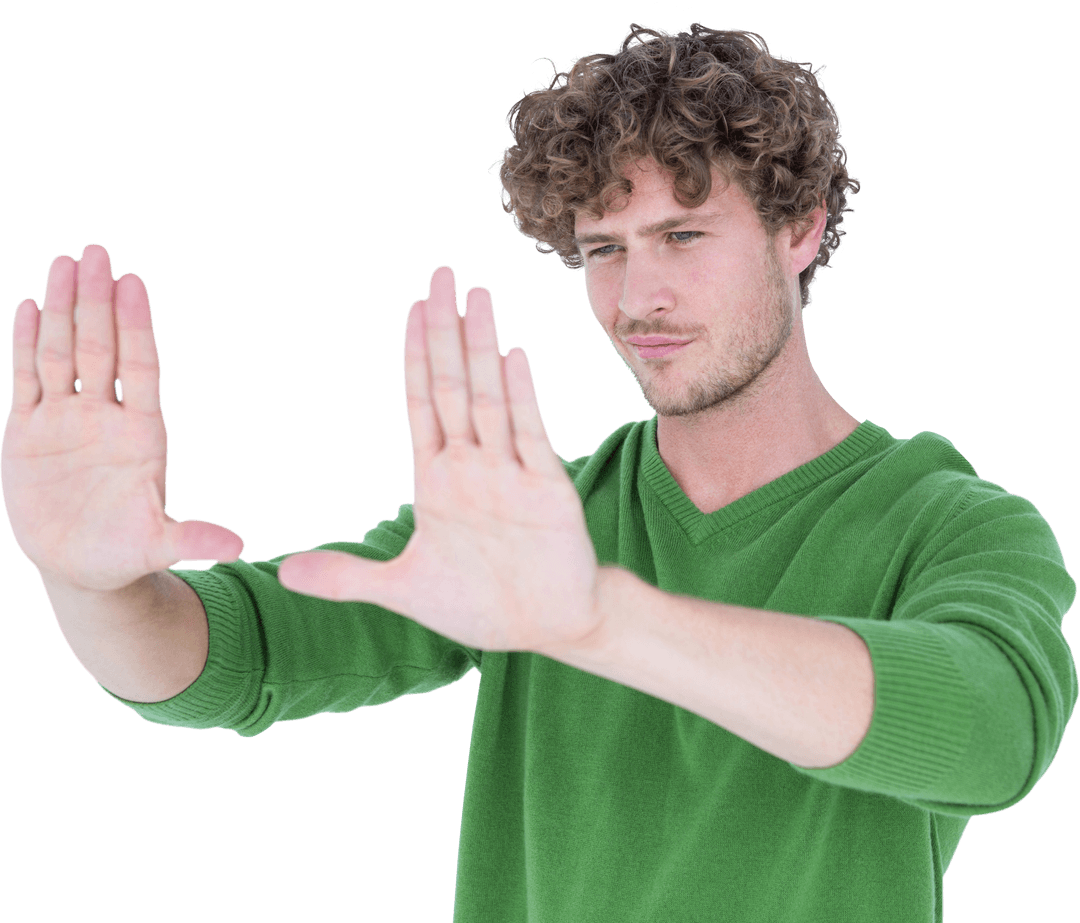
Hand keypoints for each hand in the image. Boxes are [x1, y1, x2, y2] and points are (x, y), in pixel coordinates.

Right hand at [1, 243, 243, 592]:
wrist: (79, 565)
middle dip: (96, 301)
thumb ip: (192, 538)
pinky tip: (29, 306)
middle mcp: (105, 416)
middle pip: (99, 347)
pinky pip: (26, 379)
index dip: (135, 326)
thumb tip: (239, 546)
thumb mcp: (157, 546)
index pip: (139, 366)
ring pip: (61, 353)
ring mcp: (66, 420)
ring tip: (64, 263)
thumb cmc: (125, 552)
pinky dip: (25, 343)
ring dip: (61, 310)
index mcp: (142, 433)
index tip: (133, 283)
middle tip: (96, 251)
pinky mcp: (28, 431)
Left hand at [277, 265, 605, 654]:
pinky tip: (511, 358)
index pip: (420, 402)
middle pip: (451, 384)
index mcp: (436, 479)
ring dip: (480, 347)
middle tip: (442, 274)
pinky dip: (520, 398)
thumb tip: (283, 576)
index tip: (412, 307)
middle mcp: (471, 465)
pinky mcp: (545, 491)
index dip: (414, 353)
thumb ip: (346, 579)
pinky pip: (530, 436)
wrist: (546, 627)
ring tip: (477, 297)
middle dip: (444, 329)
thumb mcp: (402, 591)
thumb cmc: (479, 605)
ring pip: (488, 398)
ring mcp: (509, 474)